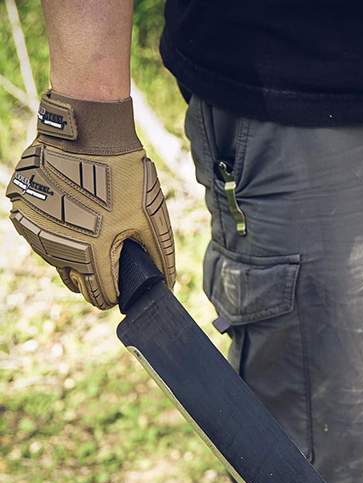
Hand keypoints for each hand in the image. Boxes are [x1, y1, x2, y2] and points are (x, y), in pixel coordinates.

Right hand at [6, 90, 175, 309]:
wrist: (85, 132)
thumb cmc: (121, 174)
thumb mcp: (148, 214)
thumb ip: (158, 253)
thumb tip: (166, 282)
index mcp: (91, 254)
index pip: (101, 297)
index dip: (115, 295)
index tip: (122, 285)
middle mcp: (59, 249)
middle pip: (77, 284)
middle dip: (94, 279)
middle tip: (108, 256)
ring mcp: (37, 233)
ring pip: (58, 262)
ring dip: (74, 256)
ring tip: (90, 227)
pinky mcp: (23, 216)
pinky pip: (41, 239)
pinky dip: (56, 236)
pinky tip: (71, 215)